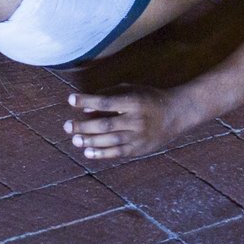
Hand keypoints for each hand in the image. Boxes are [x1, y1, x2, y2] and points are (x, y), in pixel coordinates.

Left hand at [64, 88, 189, 161]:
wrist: (176, 114)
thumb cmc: (149, 98)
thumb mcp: (132, 90)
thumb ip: (110, 95)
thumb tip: (86, 108)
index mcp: (134, 101)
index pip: (106, 101)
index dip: (87, 100)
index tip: (71, 99)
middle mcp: (137, 119)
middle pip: (105, 124)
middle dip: (83, 126)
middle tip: (67, 126)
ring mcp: (139, 136)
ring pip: (110, 140)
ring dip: (89, 141)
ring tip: (74, 139)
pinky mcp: (140, 149)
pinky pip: (118, 153)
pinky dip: (101, 153)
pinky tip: (87, 152)